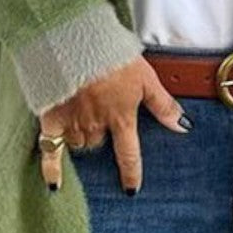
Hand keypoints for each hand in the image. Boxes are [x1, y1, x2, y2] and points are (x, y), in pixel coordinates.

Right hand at [37, 55, 191, 193]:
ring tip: (82, 128)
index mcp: (121, 118)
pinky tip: (54, 182)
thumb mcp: (146, 78)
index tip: (131, 189)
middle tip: (101, 126)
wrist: (76, 43)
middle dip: (102, 138)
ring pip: (79, 144)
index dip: (131, 173)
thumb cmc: (112, 56)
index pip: (129, 155)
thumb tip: (183, 125)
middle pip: (100, 145)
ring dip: (82, 140)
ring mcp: (73, 124)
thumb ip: (163, 105)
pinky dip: (51, 168)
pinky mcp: (51, 117)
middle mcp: (97, 126)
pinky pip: (50, 150)